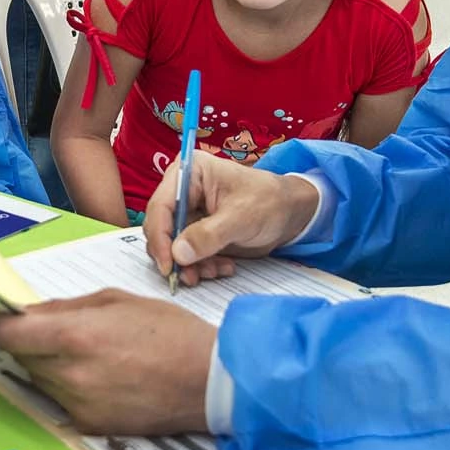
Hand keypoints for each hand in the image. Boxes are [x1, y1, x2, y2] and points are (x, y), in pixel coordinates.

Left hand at [0, 290, 214, 434]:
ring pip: (41, 379)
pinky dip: (70, 386)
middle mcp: (69, 375)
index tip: (1, 316)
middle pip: (22, 357)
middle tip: (55, 329)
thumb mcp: (118, 301)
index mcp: (74, 336)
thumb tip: (30, 312)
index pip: (7, 334)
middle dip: (30, 341)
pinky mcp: (90, 425)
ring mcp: (78, 405)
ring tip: (88, 351)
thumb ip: (68, 308)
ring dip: (50, 364)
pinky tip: (101, 375)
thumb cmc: (169, 332)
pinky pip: (62, 400)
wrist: (208, 382)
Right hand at [143, 153, 319, 280]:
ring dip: (191, 265)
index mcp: (190, 172)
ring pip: (172, 246)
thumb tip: (178, 254)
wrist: (289, 214)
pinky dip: (202, 266)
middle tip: (192, 276)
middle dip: (176, 256)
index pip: (161, 206)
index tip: (168, 265)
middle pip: (161, 228)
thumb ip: (209, 235)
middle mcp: (183, 191)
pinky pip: (187, 256)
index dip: (160, 237)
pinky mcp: (196, 232)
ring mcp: (188, 213)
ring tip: (217, 270)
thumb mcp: (242, 217)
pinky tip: (225, 266)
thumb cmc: (269, 202)